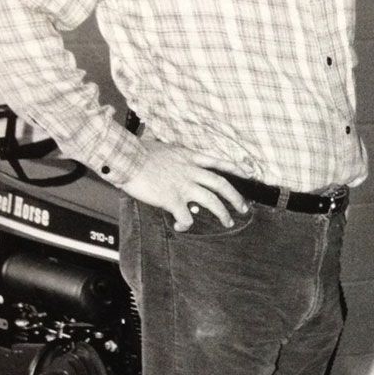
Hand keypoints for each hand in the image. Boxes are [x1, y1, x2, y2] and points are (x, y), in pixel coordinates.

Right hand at [119, 141, 249, 230]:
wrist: (125, 156)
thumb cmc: (137, 151)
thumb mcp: (162, 147)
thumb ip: (172, 155)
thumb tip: (170, 156)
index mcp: (188, 157)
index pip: (217, 161)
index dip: (234, 167)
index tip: (248, 173)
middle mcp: (190, 171)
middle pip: (221, 184)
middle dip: (235, 197)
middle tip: (243, 208)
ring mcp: (183, 185)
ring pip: (212, 201)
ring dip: (222, 213)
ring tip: (228, 222)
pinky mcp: (172, 199)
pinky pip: (186, 217)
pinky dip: (186, 225)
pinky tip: (182, 227)